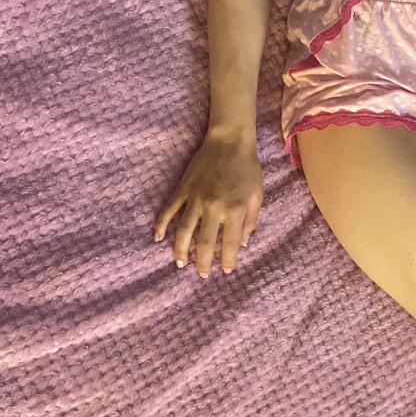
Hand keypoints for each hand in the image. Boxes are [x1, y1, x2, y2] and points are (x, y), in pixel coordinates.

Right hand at [153, 131, 262, 278]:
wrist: (229, 141)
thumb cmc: (248, 168)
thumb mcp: (257, 195)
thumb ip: (251, 220)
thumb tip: (243, 244)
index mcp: (236, 208)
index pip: (230, 242)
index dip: (227, 259)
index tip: (225, 271)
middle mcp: (214, 206)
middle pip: (204, 241)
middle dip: (202, 262)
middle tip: (201, 275)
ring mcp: (196, 197)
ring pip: (184, 229)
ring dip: (181, 249)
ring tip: (180, 264)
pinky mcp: (183, 189)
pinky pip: (169, 210)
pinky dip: (162, 224)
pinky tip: (158, 238)